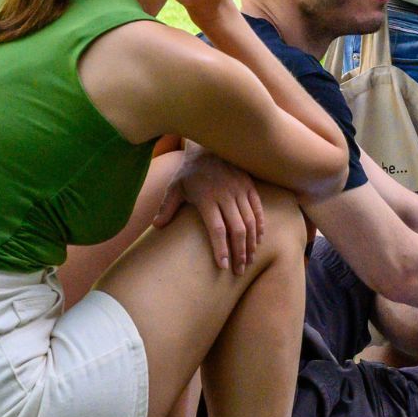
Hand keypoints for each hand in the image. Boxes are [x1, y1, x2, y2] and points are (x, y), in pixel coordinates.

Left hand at [153, 143, 263, 273]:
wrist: (208, 146)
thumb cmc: (189, 171)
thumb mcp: (174, 187)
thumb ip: (167, 207)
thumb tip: (157, 226)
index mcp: (207, 197)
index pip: (217, 229)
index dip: (222, 249)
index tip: (224, 266)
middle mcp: (226, 194)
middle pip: (237, 229)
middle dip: (240, 252)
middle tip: (239, 270)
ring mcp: (240, 189)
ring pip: (250, 221)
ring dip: (251, 243)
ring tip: (249, 260)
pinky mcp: (249, 185)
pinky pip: (258, 209)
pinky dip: (260, 226)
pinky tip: (258, 240)